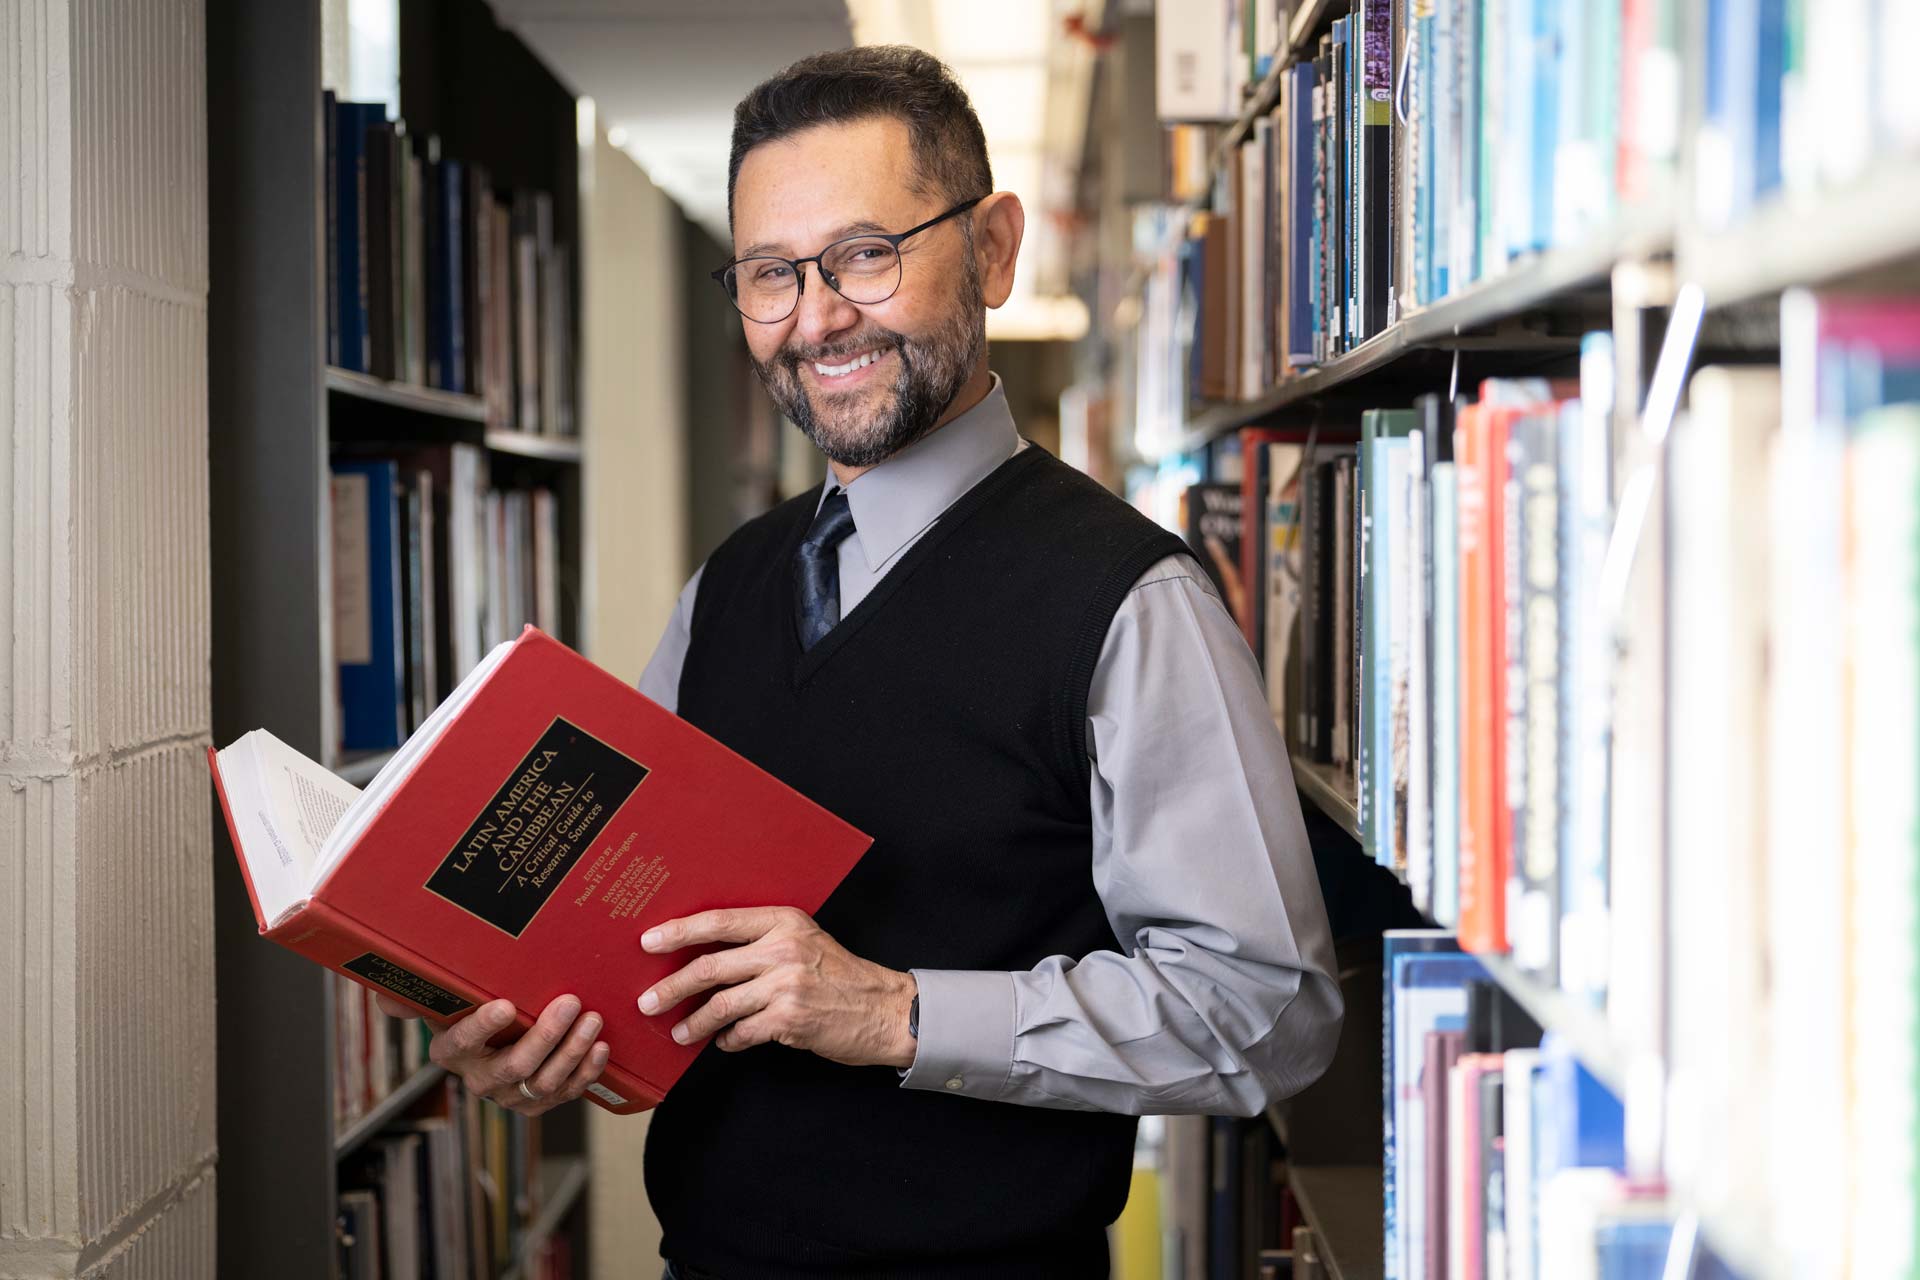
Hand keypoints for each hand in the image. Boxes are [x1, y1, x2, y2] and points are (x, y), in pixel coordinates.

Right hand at [374, 992, 609, 1115]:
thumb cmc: (471, 1009)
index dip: (483, 1026)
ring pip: (543, 1084)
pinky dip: (586, 1072)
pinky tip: (601, 1048)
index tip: (506, 1004)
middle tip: (570, 1003)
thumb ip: (414, 995)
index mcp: (451, 1051)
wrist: (497, 1038)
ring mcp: (511, 1096)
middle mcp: (479, 1079)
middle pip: (514, 1067)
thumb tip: (385, 997)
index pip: (463, 1041)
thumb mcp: (444, 997)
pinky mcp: (538, 1103)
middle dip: (545, 1036)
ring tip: (593, 1020)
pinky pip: (565, 1093)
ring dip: (572, 1052)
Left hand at [637, 907, 916, 1068]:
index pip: (718, 922)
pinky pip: (741, 1032)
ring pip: (720, 1005)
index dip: (679, 931)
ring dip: (693, 1023)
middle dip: (671, 987)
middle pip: (709, 966)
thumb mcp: (805, 941)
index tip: (649, 942)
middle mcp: (783, 948)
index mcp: (783, 921)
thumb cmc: (840, 976)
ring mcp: (785, 985)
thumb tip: (706, 954)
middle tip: (647, 1001)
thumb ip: (763, 942)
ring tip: (680, 1032)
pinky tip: (726, 1042)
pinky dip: (728, 1041)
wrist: (885, 1009)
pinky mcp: (789, 1019)